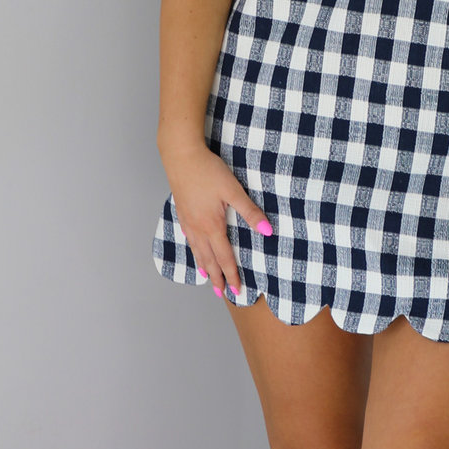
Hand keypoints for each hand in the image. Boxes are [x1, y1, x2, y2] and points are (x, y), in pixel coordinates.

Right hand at [162, 141, 272, 297]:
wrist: (181, 155)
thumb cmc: (208, 170)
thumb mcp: (233, 190)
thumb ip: (250, 212)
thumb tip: (267, 232)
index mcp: (212, 225)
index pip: (224, 257)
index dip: (231, 274)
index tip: (236, 290)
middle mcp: (198, 227)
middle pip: (208, 259)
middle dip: (216, 277)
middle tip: (220, 293)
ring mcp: (188, 220)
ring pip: (196, 250)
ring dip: (203, 266)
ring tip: (207, 277)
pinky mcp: (182, 211)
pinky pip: (188, 238)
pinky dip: (193, 250)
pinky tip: (194, 250)